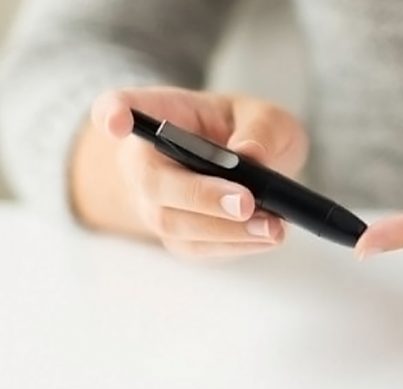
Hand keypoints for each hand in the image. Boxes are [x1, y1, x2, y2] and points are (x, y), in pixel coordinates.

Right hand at [72, 87, 308, 259]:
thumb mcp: (265, 116)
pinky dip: (234, 245)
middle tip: (245, 202)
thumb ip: (261, 129)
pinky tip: (266, 237)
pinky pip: (196, 247)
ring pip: (173, 222)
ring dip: (224, 229)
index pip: (117, 107)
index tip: (116, 121)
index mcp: (158, 113)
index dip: (111, 114)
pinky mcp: (177, 235)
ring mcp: (154, 202)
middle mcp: (144, 159)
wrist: (247, 169)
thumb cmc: (247, 131)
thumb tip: (250, 155)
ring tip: (271, 226)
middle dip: (199, 195)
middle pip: (151, 181)